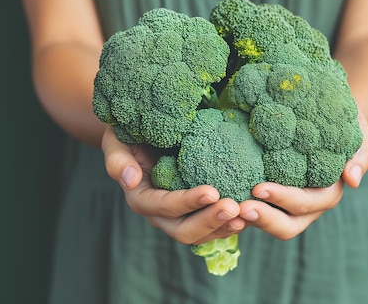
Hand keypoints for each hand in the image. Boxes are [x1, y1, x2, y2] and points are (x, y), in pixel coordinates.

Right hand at [101, 126, 245, 243]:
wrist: (142, 134)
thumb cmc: (127, 134)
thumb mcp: (116, 141)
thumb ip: (117, 160)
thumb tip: (130, 180)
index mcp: (141, 197)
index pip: (164, 206)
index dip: (186, 202)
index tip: (211, 192)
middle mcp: (160, 214)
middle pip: (184, 230)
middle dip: (210, 221)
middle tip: (234, 207)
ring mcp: (179, 216)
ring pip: (202, 234)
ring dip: (224, 227)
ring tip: (247, 213)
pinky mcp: (196, 212)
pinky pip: (214, 226)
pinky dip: (231, 223)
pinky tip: (251, 212)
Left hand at [238, 110, 367, 239]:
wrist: (325, 115)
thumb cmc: (343, 123)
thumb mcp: (357, 134)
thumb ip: (359, 156)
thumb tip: (352, 180)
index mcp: (327, 193)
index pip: (306, 204)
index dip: (284, 199)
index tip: (259, 187)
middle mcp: (307, 206)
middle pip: (287, 225)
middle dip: (264, 218)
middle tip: (240, 206)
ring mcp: (286, 205)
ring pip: (269, 225)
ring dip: (250, 220)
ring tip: (228, 208)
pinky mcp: (269, 198)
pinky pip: (255, 212)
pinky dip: (240, 213)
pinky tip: (221, 202)